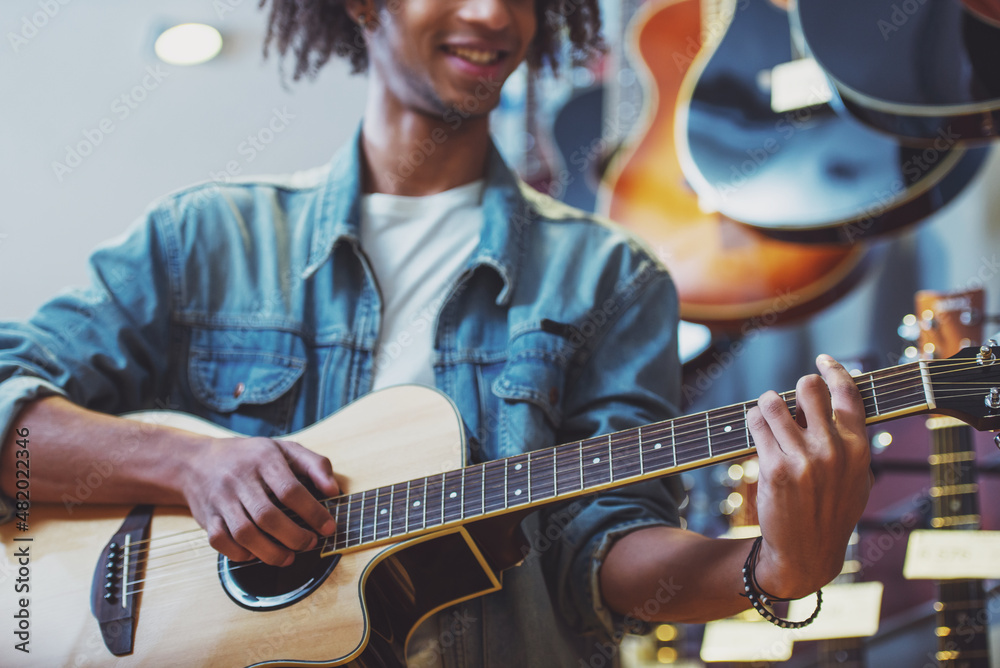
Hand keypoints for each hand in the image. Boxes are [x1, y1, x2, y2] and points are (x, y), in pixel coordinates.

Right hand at [180, 436, 339, 565]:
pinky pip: (221, 542)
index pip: (291, 490)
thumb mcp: (286, 449)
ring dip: (271, 552)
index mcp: (264, 459)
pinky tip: (257, 554)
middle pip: (268, 516)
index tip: (328, 528)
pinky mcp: (208, 518)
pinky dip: (241, 554)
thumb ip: (315, 465)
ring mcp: (221, 500)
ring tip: (289, 557)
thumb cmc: (251, 457)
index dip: (312, 513)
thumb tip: (333, 490)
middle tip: (310, 544)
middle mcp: (240, 479)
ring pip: (245, 533)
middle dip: (294, 537)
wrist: (198, 461)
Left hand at [747, 354, 872, 598]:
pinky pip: (757, 424)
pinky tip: (757, 428)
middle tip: (790, 402)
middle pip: (808, 387)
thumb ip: (853, 443)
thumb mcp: (857, 479)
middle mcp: (833, 450)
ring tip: (769, 416)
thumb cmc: (831, 512)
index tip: (823, 359)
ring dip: (768, 403)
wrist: (806, 554)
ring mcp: (803, 459)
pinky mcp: (774, 469)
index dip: (833, 369)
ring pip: (774, 402)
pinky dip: (754, 420)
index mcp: (859, 448)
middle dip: (796, 388)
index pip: (848, 392)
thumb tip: (839, 401)